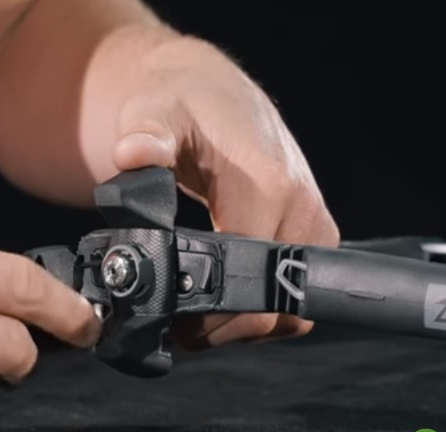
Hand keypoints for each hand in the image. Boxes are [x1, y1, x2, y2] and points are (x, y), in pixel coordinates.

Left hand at [92, 30, 339, 347]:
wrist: (207, 90)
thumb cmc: (179, 103)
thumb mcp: (153, 113)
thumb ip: (144, 137)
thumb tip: (134, 154)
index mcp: (269, 183)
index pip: (252, 276)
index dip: (212, 310)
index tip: (172, 320)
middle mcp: (301, 206)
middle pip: (279, 304)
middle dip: (227, 325)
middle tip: (179, 326)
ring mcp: (310, 221)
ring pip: (293, 307)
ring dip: (245, 322)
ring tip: (195, 316)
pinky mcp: (307, 231)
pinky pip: (293, 293)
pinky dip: (259, 309)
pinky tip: (218, 299)